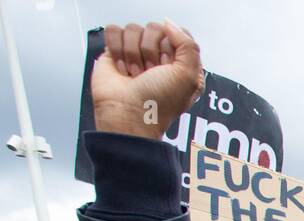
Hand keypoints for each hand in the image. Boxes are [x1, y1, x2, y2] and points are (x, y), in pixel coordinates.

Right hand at [91, 21, 202, 139]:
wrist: (128, 114)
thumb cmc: (158, 103)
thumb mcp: (189, 76)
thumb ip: (189, 45)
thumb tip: (169, 24)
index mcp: (181, 64)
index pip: (177, 33)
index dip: (172, 47)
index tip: (168, 66)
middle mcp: (159, 58)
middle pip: (155, 28)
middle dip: (151, 52)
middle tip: (150, 73)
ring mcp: (136, 54)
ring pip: (133, 29)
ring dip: (134, 54)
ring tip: (136, 75)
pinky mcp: (115, 53)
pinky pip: (114, 31)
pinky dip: (117, 50)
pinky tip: (122, 70)